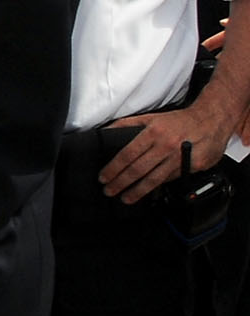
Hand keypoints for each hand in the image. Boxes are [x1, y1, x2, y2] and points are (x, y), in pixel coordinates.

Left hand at [97, 103, 242, 203]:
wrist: (212, 119)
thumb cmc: (179, 120)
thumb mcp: (151, 117)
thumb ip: (126, 124)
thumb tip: (105, 131)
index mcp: (153, 132)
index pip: (127, 154)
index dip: (113, 168)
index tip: (104, 177)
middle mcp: (166, 145)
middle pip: (138, 170)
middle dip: (120, 183)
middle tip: (109, 191)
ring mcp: (181, 157)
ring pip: (154, 179)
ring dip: (137, 191)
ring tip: (126, 198)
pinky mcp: (193, 166)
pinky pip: (171, 179)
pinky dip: (158, 186)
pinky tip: (148, 191)